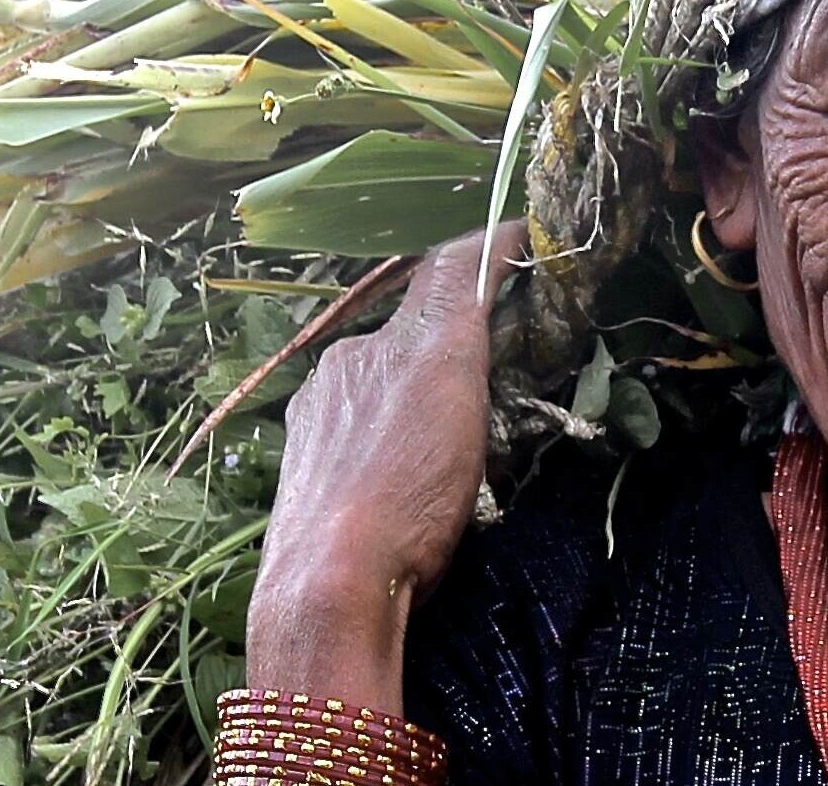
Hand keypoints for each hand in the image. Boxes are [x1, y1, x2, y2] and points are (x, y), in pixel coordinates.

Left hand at [246, 222, 525, 708]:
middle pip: (411, 331)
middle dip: (451, 340)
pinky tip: (396, 478)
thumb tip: (483, 247)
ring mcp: (317, 416)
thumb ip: (459, 303)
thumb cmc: (406, 492)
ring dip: (412, 393)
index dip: (491, 251)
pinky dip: (381, 436)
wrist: (329, 586)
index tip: (526, 241)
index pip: (447, 270)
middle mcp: (346, 363)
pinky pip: (353, 431)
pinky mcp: (302, 466)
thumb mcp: (449, 383)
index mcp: (389, 343)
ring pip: (378, 383)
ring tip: (445, 443)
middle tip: (496, 375)